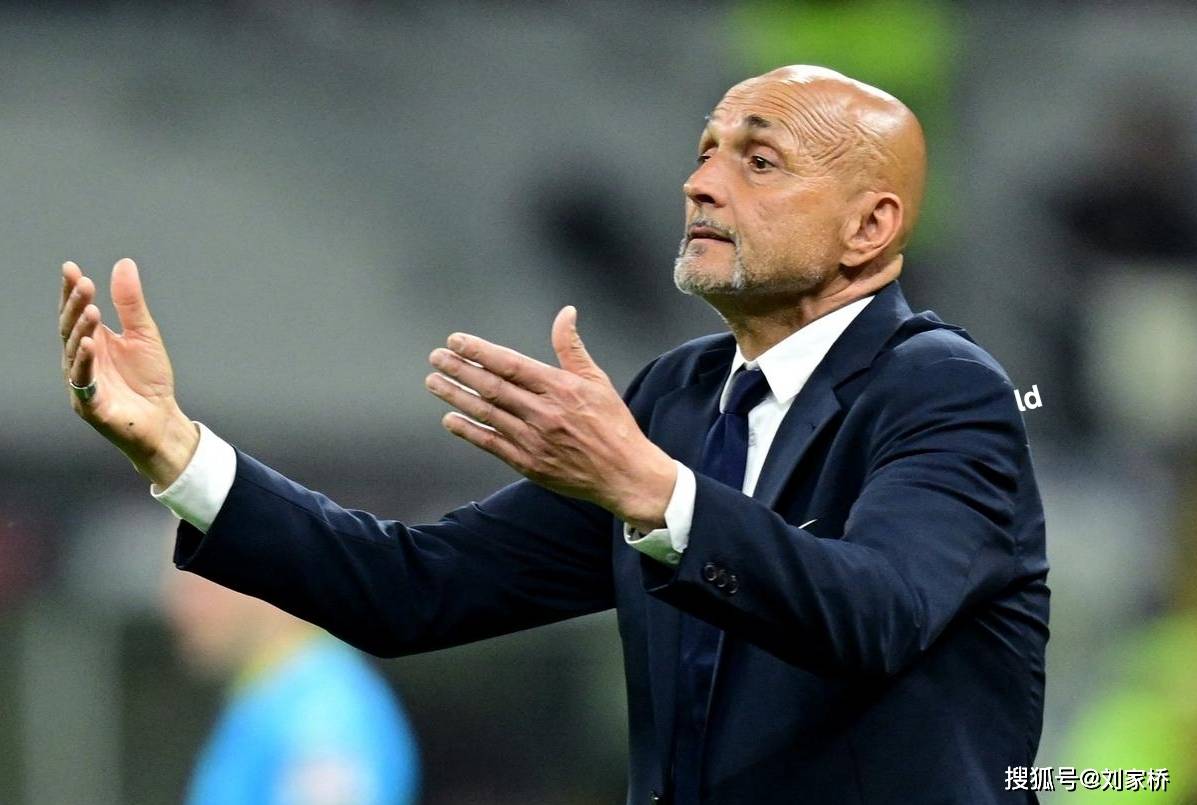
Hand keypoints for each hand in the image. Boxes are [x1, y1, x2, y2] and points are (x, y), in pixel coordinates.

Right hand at [58, 259, 197, 486]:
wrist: (162, 418)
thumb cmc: (149, 379)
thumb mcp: (144, 334)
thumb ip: (131, 303)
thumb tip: (124, 264)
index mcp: (94, 340)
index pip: (77, 311)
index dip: (71, 291)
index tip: (70, 268)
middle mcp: (83, 359)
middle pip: (71, 328)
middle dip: (74, 305)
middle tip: (83, 283)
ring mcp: (83, 381)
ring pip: (74, 352)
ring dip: (81, 329)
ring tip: (90, 309)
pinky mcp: (90, 404)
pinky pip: (83, 382)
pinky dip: (84, 362)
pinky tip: (89, 344)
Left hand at [425, 306, 676, 530]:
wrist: (624, 474)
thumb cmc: (613, 425)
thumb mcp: (597, 381)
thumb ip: (572, 348)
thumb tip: (566, 313)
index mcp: (561, 388)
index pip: (511, 364)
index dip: (480, 352)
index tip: (457, 341)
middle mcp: (544, 413)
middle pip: (492, 387)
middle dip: (460, 370)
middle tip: (436, 357)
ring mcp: (534, 440)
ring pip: (487, 414)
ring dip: (457, 397)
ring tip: (434, 382)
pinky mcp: (529, 464)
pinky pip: (492, 444)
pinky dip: (469, 431)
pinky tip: (451, 419)